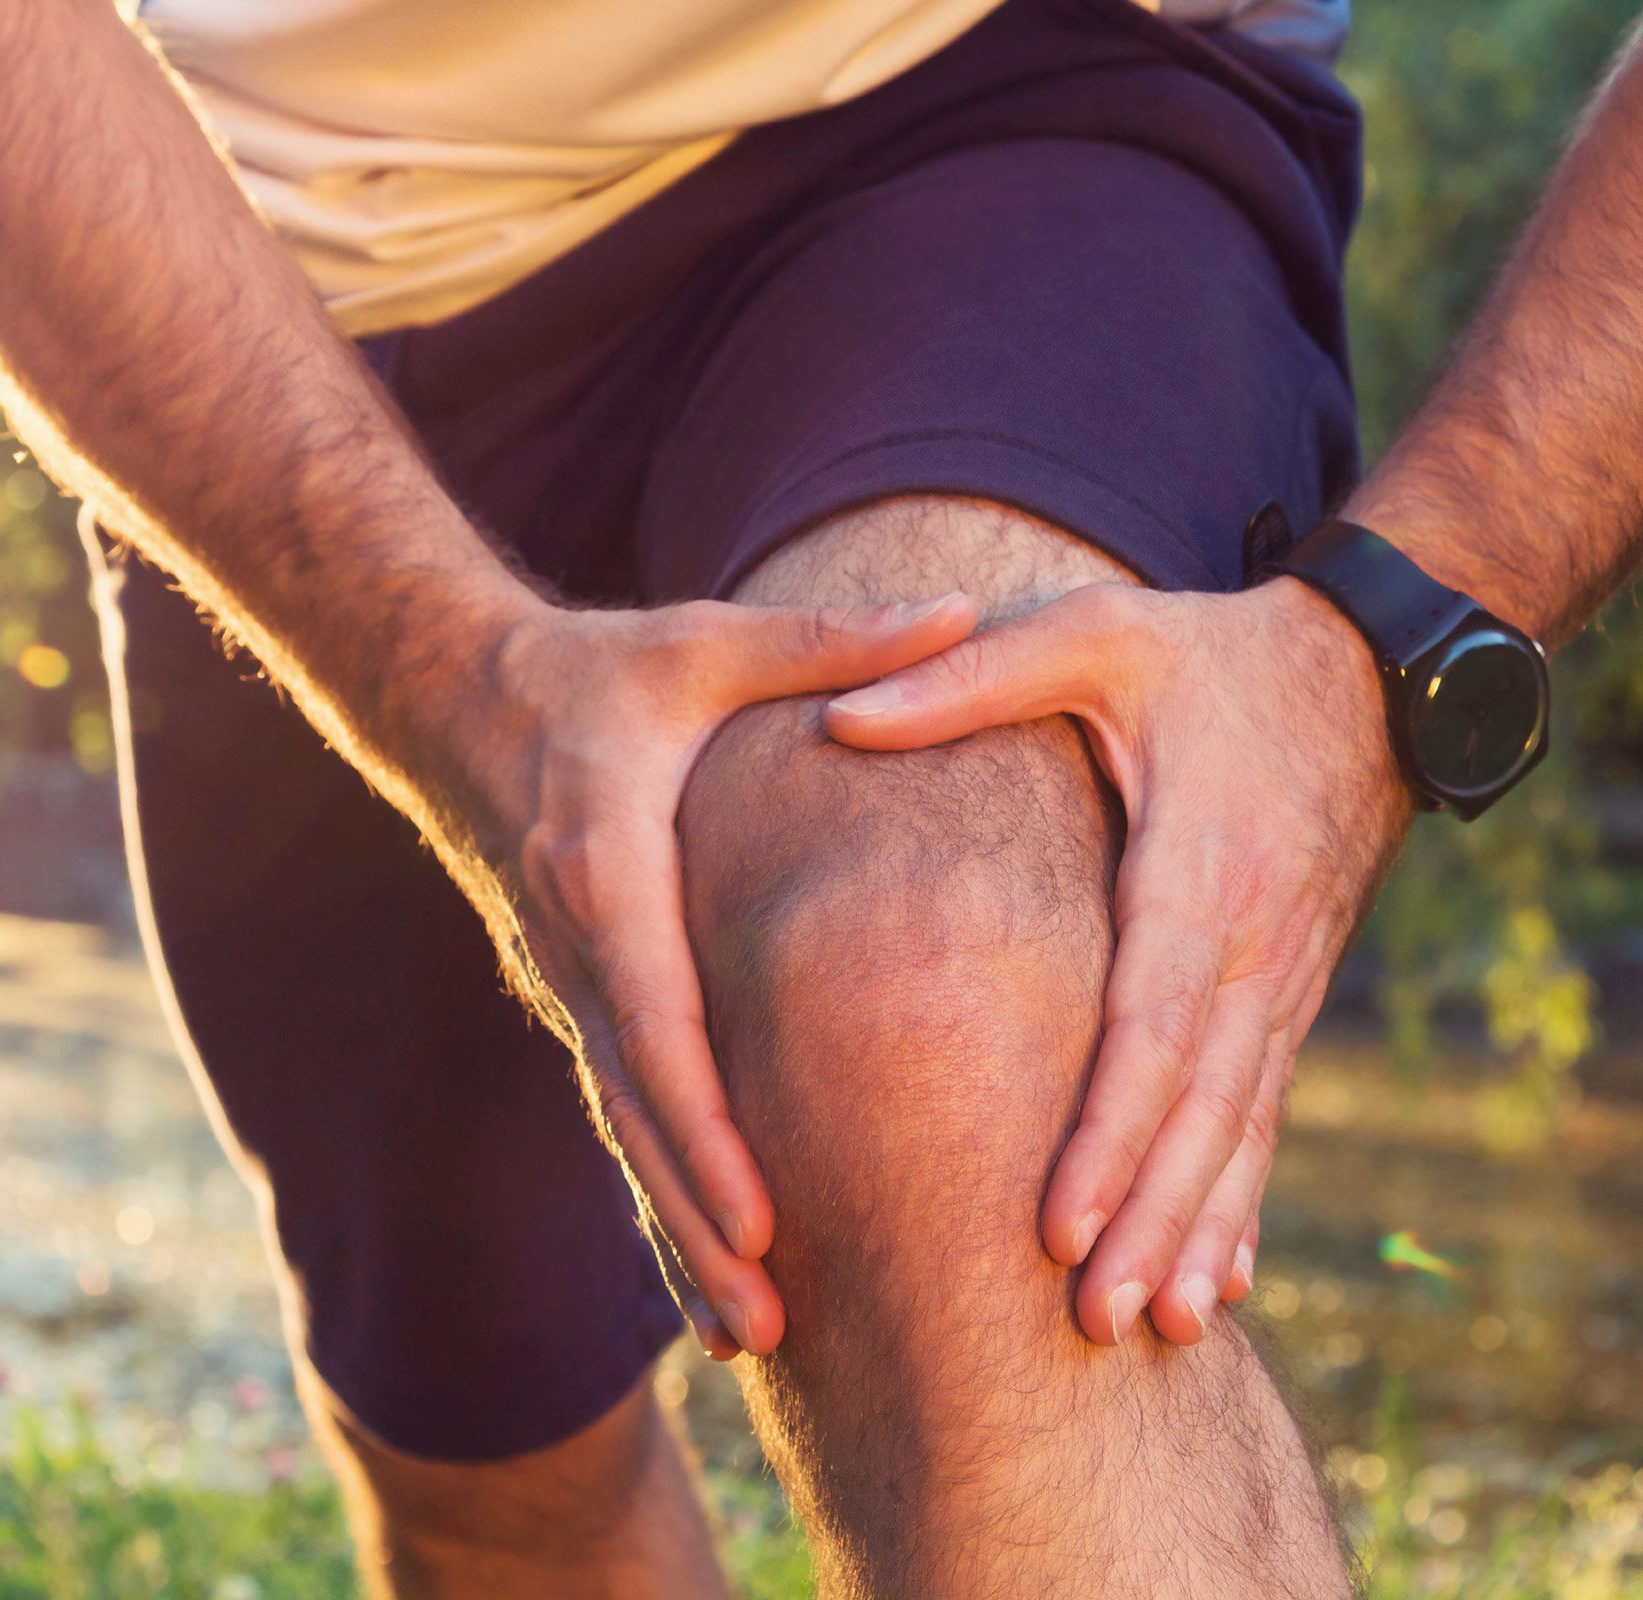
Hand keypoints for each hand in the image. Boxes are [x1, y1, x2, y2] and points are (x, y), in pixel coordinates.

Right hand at [446, 593, 977, 1357]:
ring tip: (751, 1339)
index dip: (705, 1126)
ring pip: (624, 1130)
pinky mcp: (576, 1000)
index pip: (657, 1018)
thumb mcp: (706, 641)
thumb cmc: (598, 670)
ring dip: (678, 1236)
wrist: (454, 700)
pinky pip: (620, 1113)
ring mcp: (568, 985)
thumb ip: (832, 639)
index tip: (760, 1213)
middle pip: (638, 1109)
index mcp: (609, 868)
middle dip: (698, 1222)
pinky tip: (709, 1275)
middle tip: (770, 1326)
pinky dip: (660, 1195)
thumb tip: (964, 609)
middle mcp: (578, 947)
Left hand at [822, 578, 1412, 1345]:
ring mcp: (1285, 979)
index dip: (1106, 1131)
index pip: (1153, 1025)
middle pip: (1201, 1106)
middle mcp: (1257, 944)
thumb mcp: (1092, 636)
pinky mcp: (1288, 996)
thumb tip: (838, 719)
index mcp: (1201, 867)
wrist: (1364, 673)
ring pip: (1241, 1127)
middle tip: (1093, 1317)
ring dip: (1198, 1229)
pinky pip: (1263, 1113)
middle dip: (1148, 1216)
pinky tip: (1219, 1281)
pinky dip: (1242, 1201)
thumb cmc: (1207, 653)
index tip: (1054, 1220)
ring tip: (1153, 1327)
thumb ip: (969, 677)